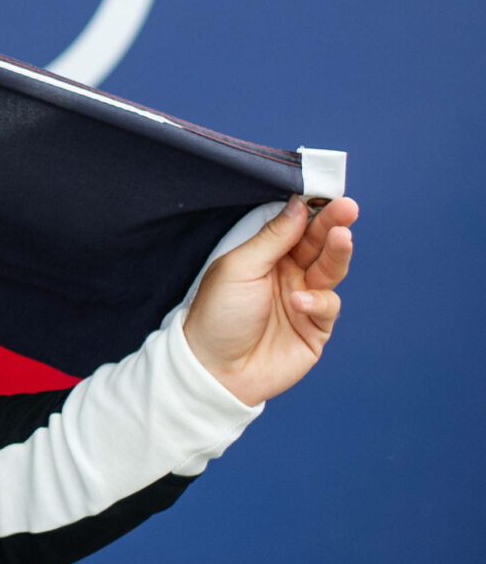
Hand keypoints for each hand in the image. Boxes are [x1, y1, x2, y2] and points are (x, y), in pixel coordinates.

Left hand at [183, 194, 357, 405]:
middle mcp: (288, 274)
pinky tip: (299, 300)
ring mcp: (304, 300)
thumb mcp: (240, 268)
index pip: (297, 227)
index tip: (330, 194)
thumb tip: (299, 206)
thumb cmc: (218, 315)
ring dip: (337, 254)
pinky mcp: (315, 328)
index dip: (315, 211)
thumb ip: (272, 238)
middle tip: (349, 208)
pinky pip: (327, 306)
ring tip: (341, 238)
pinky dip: (317, 301)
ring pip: (331, 270)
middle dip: (334, 225)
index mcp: (266, 256)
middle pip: (318, 244)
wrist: (214, 369)